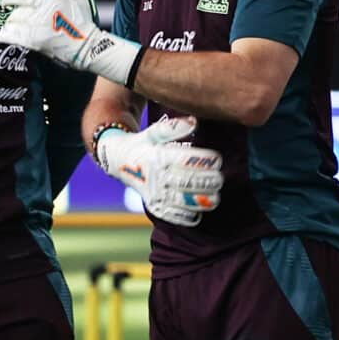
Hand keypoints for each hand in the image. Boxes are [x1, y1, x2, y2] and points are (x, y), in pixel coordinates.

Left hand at [0, 0, 143, 86]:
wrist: (86, 48)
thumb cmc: (81, 22)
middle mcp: (49, 6)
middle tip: (4, 0)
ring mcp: (41, 23)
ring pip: (14, 16)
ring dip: (9, 19)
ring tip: (11, 22)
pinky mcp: (35, 39)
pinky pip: (12, 33)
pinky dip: (5, 34)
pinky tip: (4, 34)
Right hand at [95, 116, 224, 226]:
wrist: (119, 161)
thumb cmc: (142, 144)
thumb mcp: (152, 132)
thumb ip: (172, 128)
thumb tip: (193, 122)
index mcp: (157, 157)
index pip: (184, 160)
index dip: (204, 160)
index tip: (217, 159)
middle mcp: (156, 177)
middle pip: (186, 182)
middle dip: (207, 182)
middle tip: (219, 179)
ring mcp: (154, 193)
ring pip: (181, 201)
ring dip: (200, 202)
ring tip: (215, 199)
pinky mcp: (153, 205)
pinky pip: (170, 215)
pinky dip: (185, 217)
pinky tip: (197, 214)